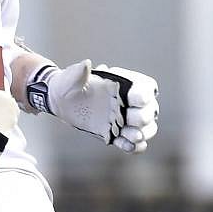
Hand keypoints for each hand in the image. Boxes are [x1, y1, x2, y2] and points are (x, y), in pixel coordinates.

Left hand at [37, 60, 158, 152]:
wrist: (62, 102)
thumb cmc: (69, 85)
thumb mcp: (71, 78)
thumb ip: (79, 72)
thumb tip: (86, 64)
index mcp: (125, 85)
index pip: (147, 89)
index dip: (144, 95)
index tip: (133, 100)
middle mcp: (130, 103)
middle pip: (149, 112)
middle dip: (141, 118)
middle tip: (124, 120)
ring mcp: (125, 120)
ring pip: (147, 129)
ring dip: (141, 134)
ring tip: (128, 136)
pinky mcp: (117, 134)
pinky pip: (135, 144)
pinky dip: (134, 147)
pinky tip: (125, 145)